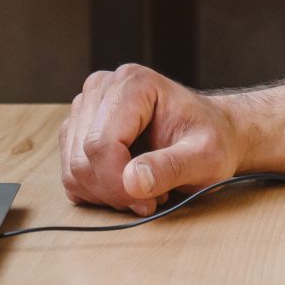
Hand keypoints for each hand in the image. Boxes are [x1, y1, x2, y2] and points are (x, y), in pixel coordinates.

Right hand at [59, 64, 244, 213]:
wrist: (213, 133)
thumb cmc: (213, 140)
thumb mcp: (207, 157)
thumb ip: (172, 167)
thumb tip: (132, 181)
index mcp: (134, 84)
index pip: (101, 144)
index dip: (119, 183)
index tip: (151, 201)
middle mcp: (103, 87)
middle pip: (83, 158)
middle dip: (115, 191)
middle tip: (153, 198)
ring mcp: (86, 107)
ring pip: (74, 169)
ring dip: (107, 193)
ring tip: (145, 188)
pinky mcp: (78, 130)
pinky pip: (71, 175)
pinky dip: (97, 192)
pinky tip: (128, 185)